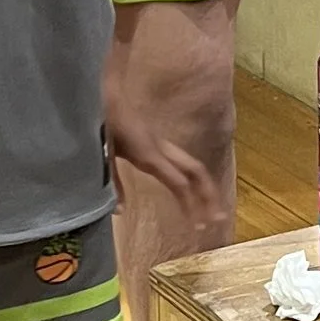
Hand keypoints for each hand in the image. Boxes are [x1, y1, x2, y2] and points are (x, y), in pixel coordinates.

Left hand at [103, 54, 217, 214]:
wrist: (105, 94)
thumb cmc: (101, 123)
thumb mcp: (102, 154)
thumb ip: (112, 183)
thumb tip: (120, 211)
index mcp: (149, 155)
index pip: (178, 182)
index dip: (191, 204)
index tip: (198, 226)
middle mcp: (161, 150)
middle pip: (196, 171)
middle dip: (209, 195)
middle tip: (218, 218)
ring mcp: (162, 145)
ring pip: (193, 166)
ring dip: (205, 187)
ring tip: (213, 208)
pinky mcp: (157, 144)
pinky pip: (183, 162)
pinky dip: (193, 179)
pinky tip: (193, 191)